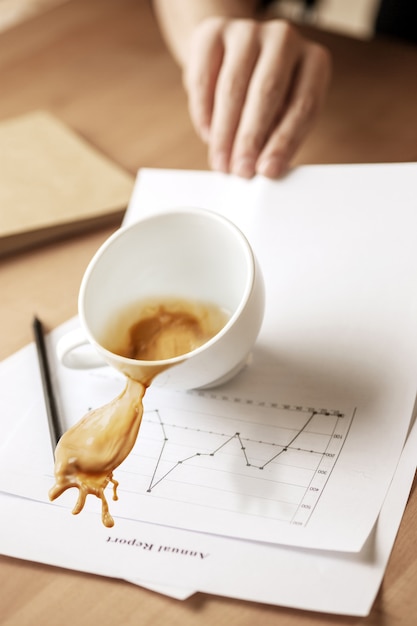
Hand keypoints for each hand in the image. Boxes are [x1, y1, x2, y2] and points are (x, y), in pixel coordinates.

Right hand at [183, 17, 331, 177]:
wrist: (234, 55)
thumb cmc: (266, 95)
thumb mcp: (282, 115)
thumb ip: (277, 138)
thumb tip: (264, 169)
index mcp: (313, 61)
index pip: (303, 105)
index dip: (284, 141)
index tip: (268, 170)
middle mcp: (284, 39)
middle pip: (267, 92)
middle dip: (250, 138)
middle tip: (241, 170)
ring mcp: (247, 31)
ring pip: (233, 87)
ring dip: (225, 132)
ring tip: (221, 162)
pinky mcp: (213, 32)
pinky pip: (204, 78)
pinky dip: (204, 112)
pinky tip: (207, 134)